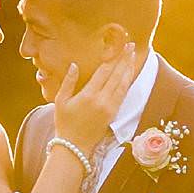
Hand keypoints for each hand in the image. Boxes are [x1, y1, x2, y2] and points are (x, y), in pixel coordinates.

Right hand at [51, 40, 144, 155]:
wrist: (74, 146)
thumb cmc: (64, 123)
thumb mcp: (60, 101)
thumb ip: (68, 82)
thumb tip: (74, 65)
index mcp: (88, 95)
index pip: (104, 72)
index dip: (113, 58)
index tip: (119, 47)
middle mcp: (102, 100)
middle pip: (117, 75)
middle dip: (124, 59)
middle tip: (131, 46)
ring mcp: (110, 107)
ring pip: (123, 83)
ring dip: (128, 68)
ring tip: (132, 56)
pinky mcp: (114, 113)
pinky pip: (123, 93)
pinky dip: (127, 81)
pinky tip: (129, 73)